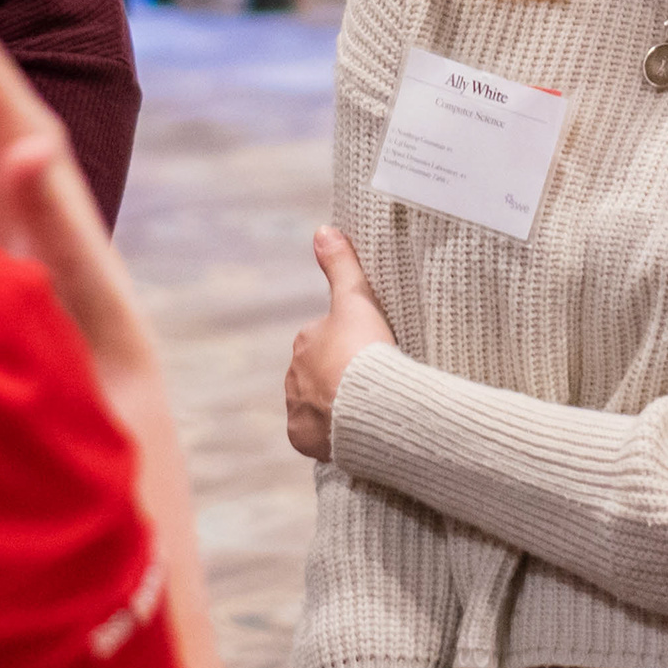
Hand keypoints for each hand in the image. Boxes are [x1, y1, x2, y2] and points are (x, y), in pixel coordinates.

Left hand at [282, 229, 395, 462]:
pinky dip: (330, 434)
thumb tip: (323, 230)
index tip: (373, 355)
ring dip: (336, 405)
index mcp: (305, 341)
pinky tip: (352, 432)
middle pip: (320, 373)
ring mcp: (298, 408)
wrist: (372, 408)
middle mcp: (294, 375)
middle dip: (340, 377)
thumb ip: (342, 266)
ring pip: (317, 403)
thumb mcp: (358, 301)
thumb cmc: (367, 352)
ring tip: (367, 410)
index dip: (350, 346)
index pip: (325, 340)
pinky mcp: (303, 437)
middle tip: (374, 384)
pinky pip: (316, 434)